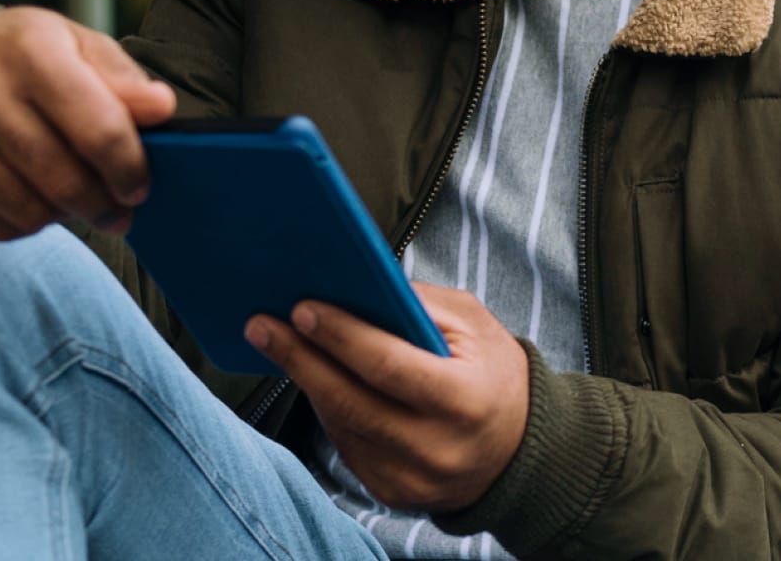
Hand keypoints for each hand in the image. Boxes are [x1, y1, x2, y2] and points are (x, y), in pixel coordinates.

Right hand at [0, 7, 175, 239]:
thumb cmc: (16, 53)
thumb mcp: (72, 43)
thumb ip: (122, 78)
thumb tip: (163, 108)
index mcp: (30, 51)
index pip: (99, 131)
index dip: (130, 169)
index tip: (139, 185)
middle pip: (64, 181)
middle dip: (103, 204)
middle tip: (118, 208)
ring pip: (28, 212)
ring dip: (64, 217)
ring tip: (75, 201)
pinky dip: (22, 224)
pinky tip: (31, 199)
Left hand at [245, 283, 528, 511]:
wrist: (519, 449)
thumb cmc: (493, 371)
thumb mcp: (474, 324)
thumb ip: (419, 305)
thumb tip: (355, 286)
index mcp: (464, 400)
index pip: (390, 366)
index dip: (342, 337)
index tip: (302, 307)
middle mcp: (436, 449)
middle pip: (352, 401)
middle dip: (301, 358)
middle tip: (262, 324)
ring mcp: (411, 480)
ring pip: (342, 425)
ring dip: (307, 381)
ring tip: (277, 341)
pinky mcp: (392, 494)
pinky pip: (347, 445)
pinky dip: (327, 408)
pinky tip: (312, 377)